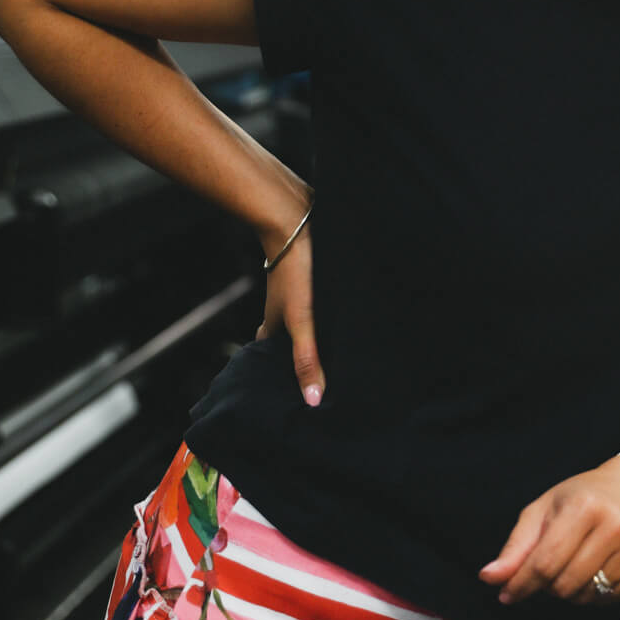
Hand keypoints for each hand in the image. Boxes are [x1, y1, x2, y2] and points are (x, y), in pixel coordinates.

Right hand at [256, 211, 324, 406]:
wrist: (295, 218)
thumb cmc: (295, 270)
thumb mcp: (302, 321)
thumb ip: (307, 358)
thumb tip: (312, 401)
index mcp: (272, 327)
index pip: (271, 360)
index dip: (282, 378)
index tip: (295, 397)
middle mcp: (282, 314)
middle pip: (290, 344)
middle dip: (305, 360)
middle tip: (327, 380)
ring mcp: (297, 296)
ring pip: (308, 324)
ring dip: (321, 338)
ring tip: (343, 356)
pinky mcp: (313, 280)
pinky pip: (321, 306)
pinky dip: (330, 316)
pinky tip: (348, 319)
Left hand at [479, 453, 619, 605]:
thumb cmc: (588, 495)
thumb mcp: (547, 508)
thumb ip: (517, 546)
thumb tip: (490, 578)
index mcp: (584, 507)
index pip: (544, 563)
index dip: (521, 584)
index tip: (507, 594)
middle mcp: (614, 528)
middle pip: (563, 585)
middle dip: (547, 585)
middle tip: (551, 566)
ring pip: (585, 597)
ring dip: (571, 589)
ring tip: (577, 562)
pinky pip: (609, 600)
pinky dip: (596, 592)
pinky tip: (600, 566)